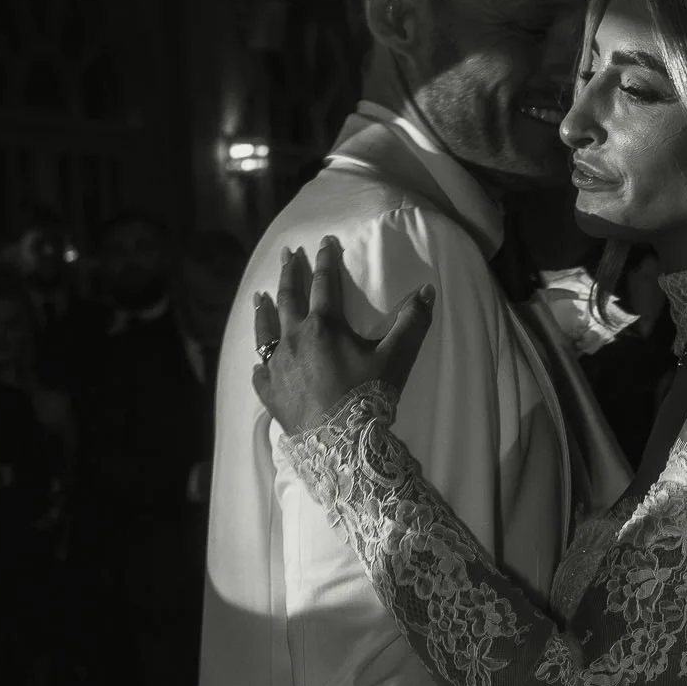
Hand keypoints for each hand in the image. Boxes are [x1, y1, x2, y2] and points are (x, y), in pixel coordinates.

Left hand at [251, 235, 433, 437]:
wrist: (340, 444)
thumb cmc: (368, 398)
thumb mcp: (396, 358)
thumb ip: (412, 322)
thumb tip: (427, 290)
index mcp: (323, 326)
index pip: (323, 284)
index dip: (325, 260)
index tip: (324, 242)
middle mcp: (294, 339)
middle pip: (288, 298)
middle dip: (288, 272)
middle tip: (286, 253)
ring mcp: (277, 366)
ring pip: (265, 329)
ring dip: (263, 309)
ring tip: (259, 295)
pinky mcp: (269, 391)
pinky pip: (260, 370)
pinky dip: (260, 361)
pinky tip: (259, 360)